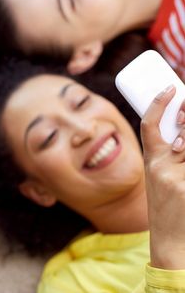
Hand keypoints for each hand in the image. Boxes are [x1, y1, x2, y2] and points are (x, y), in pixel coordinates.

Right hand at [141, 85, 184, 268]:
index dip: (157, 104)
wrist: (171, 242)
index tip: (169, 88)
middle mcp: (160, 167)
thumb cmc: (168, 208)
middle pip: (182, 130)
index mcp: (151, 162)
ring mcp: (177, 178)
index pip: (148, 125)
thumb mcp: (161, 179)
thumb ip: (173, 157)